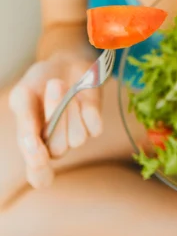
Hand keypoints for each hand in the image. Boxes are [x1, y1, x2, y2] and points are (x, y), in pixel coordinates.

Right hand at [8, 52, 102, 188]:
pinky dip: (87, 108)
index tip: (38, 155)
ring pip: (77, 139)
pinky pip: (94, 127)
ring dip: (70, 108)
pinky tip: (81, 95)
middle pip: (57, 149)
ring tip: (64, 85)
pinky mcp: (95, 124)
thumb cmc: (39, 80)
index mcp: (32, 143)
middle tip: (54, 84)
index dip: (39, 171)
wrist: (65, 61)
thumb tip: (29, 142)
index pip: (38, 175)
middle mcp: (55, 144)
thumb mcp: (23, 94)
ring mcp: (76, 135)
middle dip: (56, 114)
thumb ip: (24, 118)